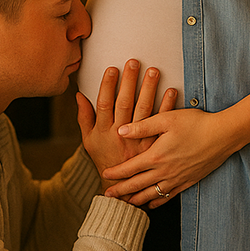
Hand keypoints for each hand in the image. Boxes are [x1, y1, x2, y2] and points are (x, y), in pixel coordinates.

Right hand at [77, 59, 176, 196]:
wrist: (122, 188)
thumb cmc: (103, 159)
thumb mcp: (88, 141)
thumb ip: (84, 117)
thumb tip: (78, 94)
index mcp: (103, 131)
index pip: (104, 103)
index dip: (107, 85)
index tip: (112, 68)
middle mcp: (120, 135)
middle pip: (124, 103)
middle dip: (129, 81)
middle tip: (134, 62)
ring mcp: (138, 141)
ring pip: (143, 110)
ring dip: (149, 89)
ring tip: (153, 71)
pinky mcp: (153, 146)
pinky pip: (161, 123)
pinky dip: (167, 106)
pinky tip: (171, 91)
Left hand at [100, 108, 235, 207]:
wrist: (223, 135)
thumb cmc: (195, 123)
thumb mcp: (167, 119)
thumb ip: (143, 126)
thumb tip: (121, 130)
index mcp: (157, 155)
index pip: (130, 167)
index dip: (116, 173)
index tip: (104, 175)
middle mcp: (165, 171)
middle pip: (138, 185)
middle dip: (121, 191)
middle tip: (107, 196)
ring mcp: (177, 178)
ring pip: (152, 194)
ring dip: (137, 199)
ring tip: (126, 203)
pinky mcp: (189, 181)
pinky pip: (169, 196)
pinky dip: (158, 201)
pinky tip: (153, 204)